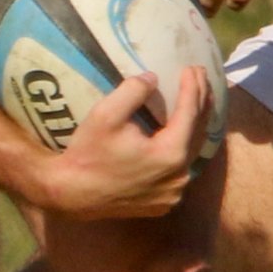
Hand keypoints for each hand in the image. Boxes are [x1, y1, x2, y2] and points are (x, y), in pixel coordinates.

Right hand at [35, 69, 209, 218]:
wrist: (71, 195)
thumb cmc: (88, 154)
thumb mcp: (106, 114)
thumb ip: (133, 90)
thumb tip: (153, 79)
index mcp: (170, 154)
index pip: (190, 113)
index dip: (192, 87)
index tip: (192, 68)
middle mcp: (179, 176)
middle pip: (197, 132)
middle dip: (200, 102)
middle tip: (201, 76)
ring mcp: (173, 193)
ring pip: (192, 153)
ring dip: (195, 126)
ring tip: (197, 102)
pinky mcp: (163, 203)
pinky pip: (181, 171)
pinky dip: (184, 149)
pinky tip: (181, 138)